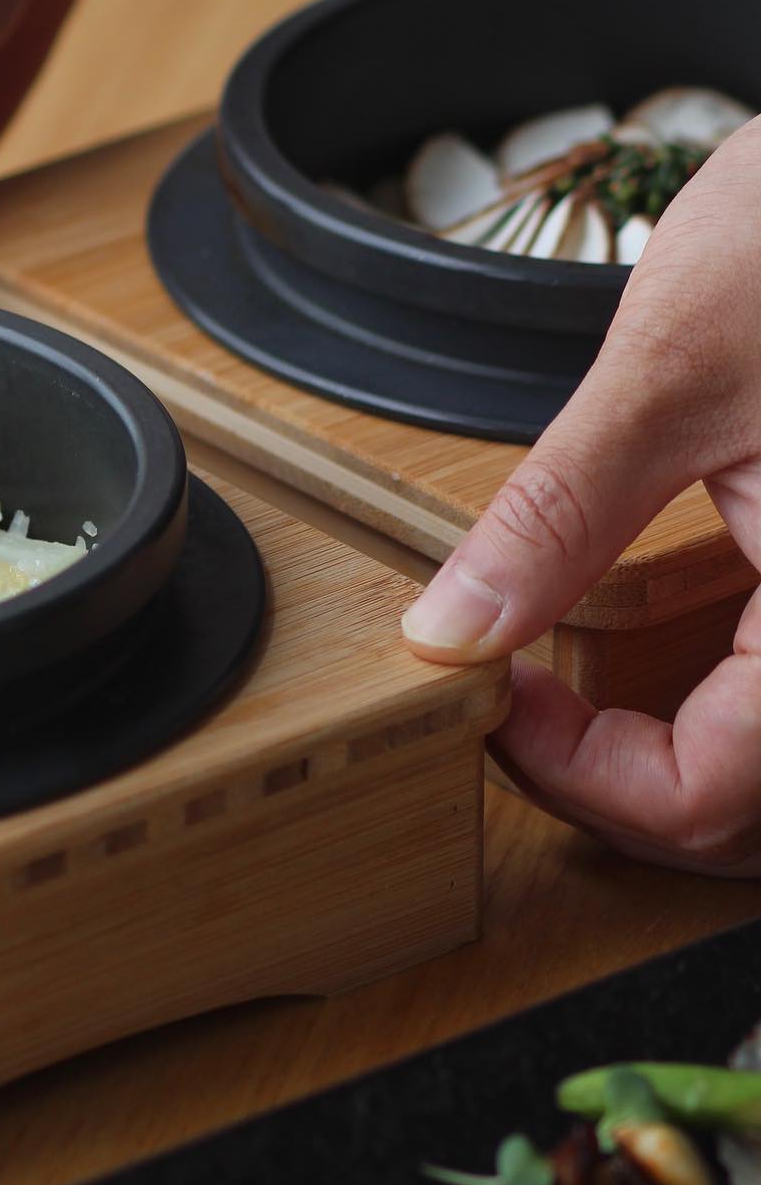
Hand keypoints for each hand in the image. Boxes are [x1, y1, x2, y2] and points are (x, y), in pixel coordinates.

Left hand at [401, 118, 760, 875]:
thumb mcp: (679, 367)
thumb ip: (558, 517)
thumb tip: (452, 628)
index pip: (713, 795)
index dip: (580, 779)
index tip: (489, 703)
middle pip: (748, 816)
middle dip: (616, 792)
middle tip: (516, 717)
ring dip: (663, 770)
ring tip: (560, 709)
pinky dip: (706, 714)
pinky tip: (632, 674)